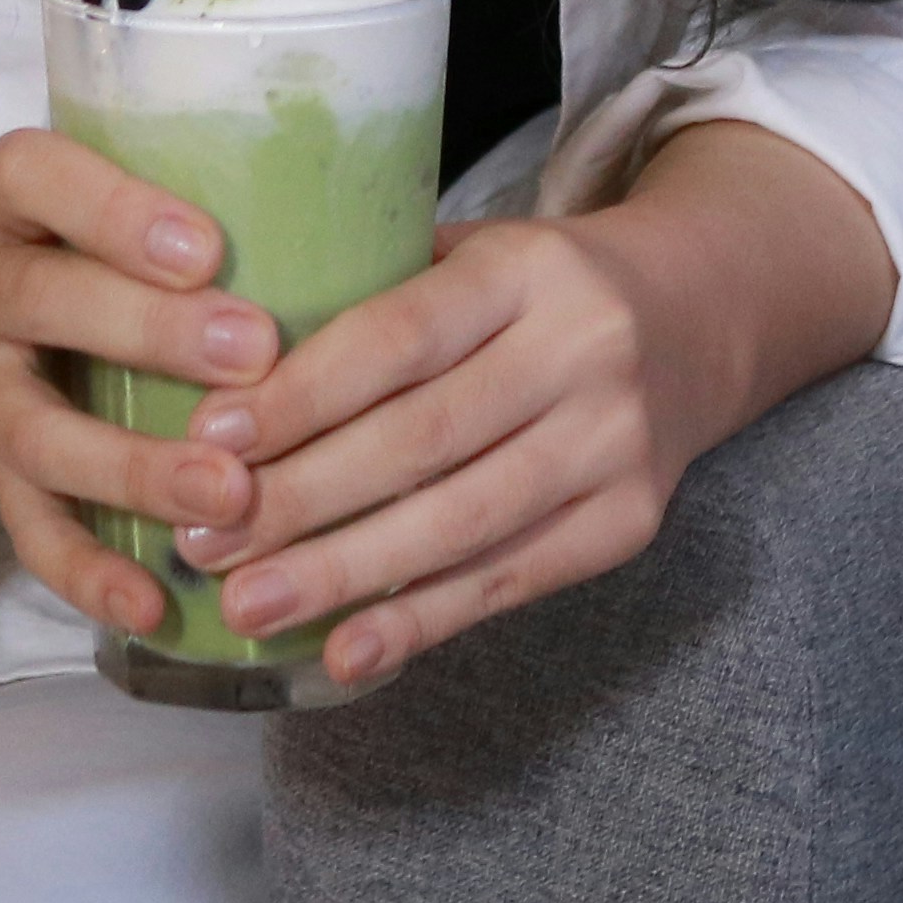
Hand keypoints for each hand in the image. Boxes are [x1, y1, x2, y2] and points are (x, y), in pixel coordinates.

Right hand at [0, 128, 282, 640]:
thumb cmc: (64, 226)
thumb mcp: (90, 178)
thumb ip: (192, 188)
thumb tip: (373, 221)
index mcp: (4, 196)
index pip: (35, 177)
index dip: (115, 212)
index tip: (207, 247)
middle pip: (38, 299)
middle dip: (147, 331)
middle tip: (255, 352)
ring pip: (33, 430)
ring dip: (132, 467)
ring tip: (228, 493)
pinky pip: (26, 529)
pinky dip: (89, 573)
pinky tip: (156, 605)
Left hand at [166, 120, 892, 691]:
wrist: (699, 316)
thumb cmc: (540, 289)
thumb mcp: (476, 253)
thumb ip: (377, 299)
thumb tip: (228, 383)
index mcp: (530, 267)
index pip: (400, 338)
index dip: (304, 395)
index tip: (213, 440)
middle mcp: (585, 351)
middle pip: (424, 439)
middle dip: (301, 499)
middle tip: (203, 538)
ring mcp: (616, 443)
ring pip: (462, 523)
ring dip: (344, 573)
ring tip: (247, 604)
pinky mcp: (629, 520)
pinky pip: (510, 579)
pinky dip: (423, 621)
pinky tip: (346, 649)